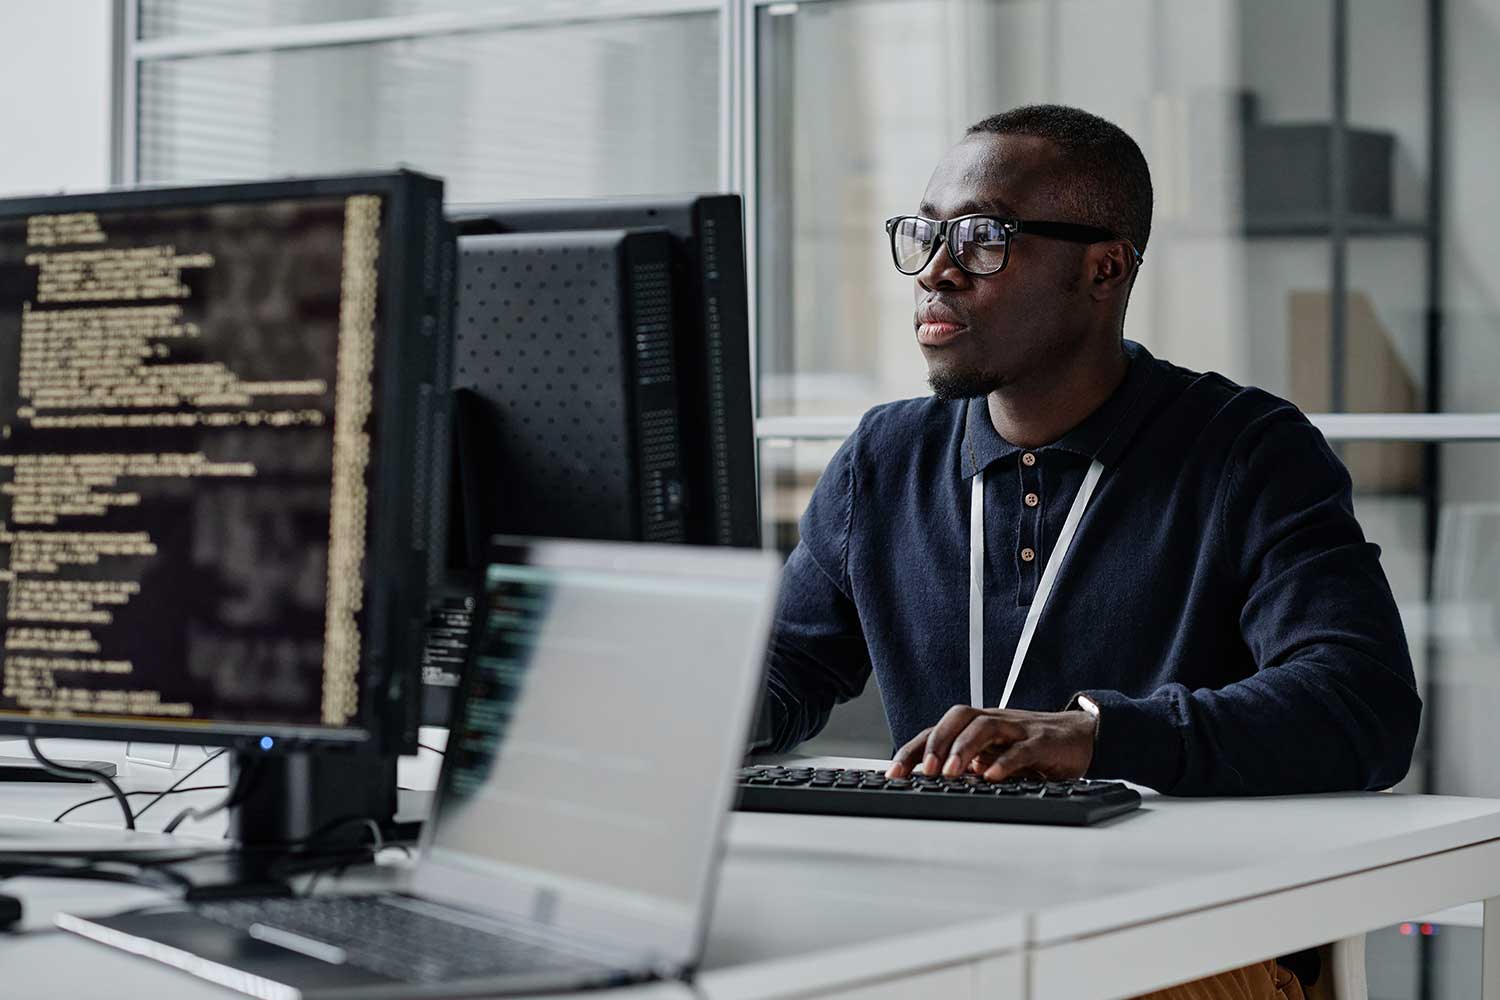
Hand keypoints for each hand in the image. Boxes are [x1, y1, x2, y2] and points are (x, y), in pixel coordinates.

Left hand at [885, 705, 1096, 781]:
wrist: (1081, 736)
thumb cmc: (1032, 748)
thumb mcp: (995, 757)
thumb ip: (969, 767)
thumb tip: (932, 786)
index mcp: (978, 727)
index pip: (938, 731)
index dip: (912, 750)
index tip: (893, 775)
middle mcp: (994, 722)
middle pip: (958, 718)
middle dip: (935, 743)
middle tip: (922, 772)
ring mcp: (1018, 729)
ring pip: (985, 727)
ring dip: (964, 749)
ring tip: (950, 773)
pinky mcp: (1043, 742)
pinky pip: (1022, 748)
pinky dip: (1005, 762)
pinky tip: (992, 777)